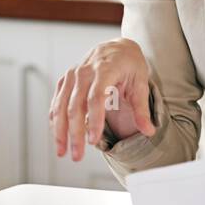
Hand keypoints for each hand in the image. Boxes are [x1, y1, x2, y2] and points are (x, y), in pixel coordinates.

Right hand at [50, 38, 155, 161]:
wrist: (117, 47)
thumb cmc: (130, 64)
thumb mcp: (141, 83)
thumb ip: (142, 109)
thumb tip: (149, 131)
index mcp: (104, 70)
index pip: (95, 98)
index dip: (94, 120)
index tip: (93, 140)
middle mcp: (84, 72)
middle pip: (75, 106)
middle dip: (74, 133)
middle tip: (77, 156)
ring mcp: (72, 75)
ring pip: (60, 106)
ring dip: (60, 131)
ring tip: (62, 152)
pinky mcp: (65, 80)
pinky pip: (56, 102)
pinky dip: (55, 120)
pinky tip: (58, 136)